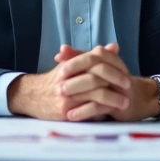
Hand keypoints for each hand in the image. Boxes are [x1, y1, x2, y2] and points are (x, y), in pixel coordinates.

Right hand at [7, 44, 131, 120]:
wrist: (31, 97)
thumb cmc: (54, 81)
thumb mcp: (71, 65)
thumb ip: (93, 57)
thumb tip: (114, 47)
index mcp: (70, 64)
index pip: (95, 59)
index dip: (112, 65)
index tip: (126, 73)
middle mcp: (67, 77)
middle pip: (97, 76)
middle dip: (115, 82)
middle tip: (128, 87)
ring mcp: (66, 95)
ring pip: (95, 95)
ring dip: (113, 99)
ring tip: (125, 103)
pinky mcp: (64, 111)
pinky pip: (88, 111)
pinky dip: (101, 111)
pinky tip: (110, 113)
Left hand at [55, 45, 159, 121]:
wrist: (139, 99)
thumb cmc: (114, 83)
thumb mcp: (98, 69)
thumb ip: (81, 58)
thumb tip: (62, 50)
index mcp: (110, 60)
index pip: (93, 54)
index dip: (75, 58)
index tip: (58, 61)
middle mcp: (116, 71)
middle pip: (94, 67)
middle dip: (75, 74)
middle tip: (57, 84)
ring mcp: (118, 88)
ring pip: (97, 87)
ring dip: (77, 93)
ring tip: (61, 100)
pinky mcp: (118, 104)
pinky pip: (100, 107)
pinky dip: (84, 111)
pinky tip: (71, 115)